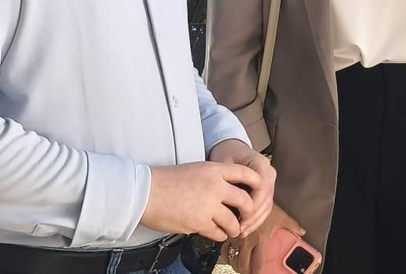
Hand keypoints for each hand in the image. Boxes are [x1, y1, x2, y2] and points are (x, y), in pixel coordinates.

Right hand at [141, 160, 262, 241]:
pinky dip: (220, 235)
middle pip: (245, 200)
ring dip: (235, 227)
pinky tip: (217, 234)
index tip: (260, 190)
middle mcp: (215, 186)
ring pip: (233, 221)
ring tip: (233, 229)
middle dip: (250, 211)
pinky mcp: (199, 222)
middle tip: (247, 216)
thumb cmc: (166, 181)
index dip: (256, 182)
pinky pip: (218, 232)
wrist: (145, 192)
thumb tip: (228, 190)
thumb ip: (213, 178)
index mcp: (214, 169)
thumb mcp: (194, 169)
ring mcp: (208, 205)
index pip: (245, 173)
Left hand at [209, 138, 276, 237]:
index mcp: (261, 164)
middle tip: (240, 229)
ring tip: (242, 232)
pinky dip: (256, 219)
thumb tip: (225, 194)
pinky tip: (246, 228)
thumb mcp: (223, 161)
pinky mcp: (266, 190)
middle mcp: (269, 173)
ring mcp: (270, 182)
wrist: (231, 148)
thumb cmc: (226, 153)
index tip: (240, 216)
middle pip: (267, 199)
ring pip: (268, 205)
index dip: (253, 204)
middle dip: (254, 217)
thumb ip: (227, 177)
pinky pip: (265, 207)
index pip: (263, 187)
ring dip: (255, 221)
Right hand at [227, 206, 306, 273]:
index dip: (257, 272)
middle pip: (242, 263)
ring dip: (236, 264)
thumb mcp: (281, 215)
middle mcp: (247, 240)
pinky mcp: (229, 231)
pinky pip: (225, 247)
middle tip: (249, 272)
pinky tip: (231, 255)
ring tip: (241, 266)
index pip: (258, 261)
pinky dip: (227, 253)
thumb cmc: (266, 202)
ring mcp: (236, 236)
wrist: (250, 190)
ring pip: (232, 257)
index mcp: (261, 238)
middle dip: (245, 271)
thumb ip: (292, 226)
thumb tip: (302, 232)